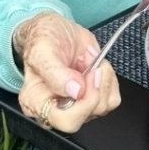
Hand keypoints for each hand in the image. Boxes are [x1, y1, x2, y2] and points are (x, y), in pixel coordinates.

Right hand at [14, 13, 120, 132]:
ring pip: (103, 106)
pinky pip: (112, 97)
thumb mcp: (42, 50)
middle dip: (95, 88)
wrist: (56, 29)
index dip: (82, 104)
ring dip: (102, 77)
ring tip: (87, 59)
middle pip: (86, 116)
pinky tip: (95, 65)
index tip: (85, 78)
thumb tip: (75, 92)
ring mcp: (77, 104)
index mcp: (36, 102)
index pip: (65, 121)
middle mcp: (56, 108)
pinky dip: (109, 77)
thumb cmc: (43, 38)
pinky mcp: (93, 97)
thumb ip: (55, 73)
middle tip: (89, 64)